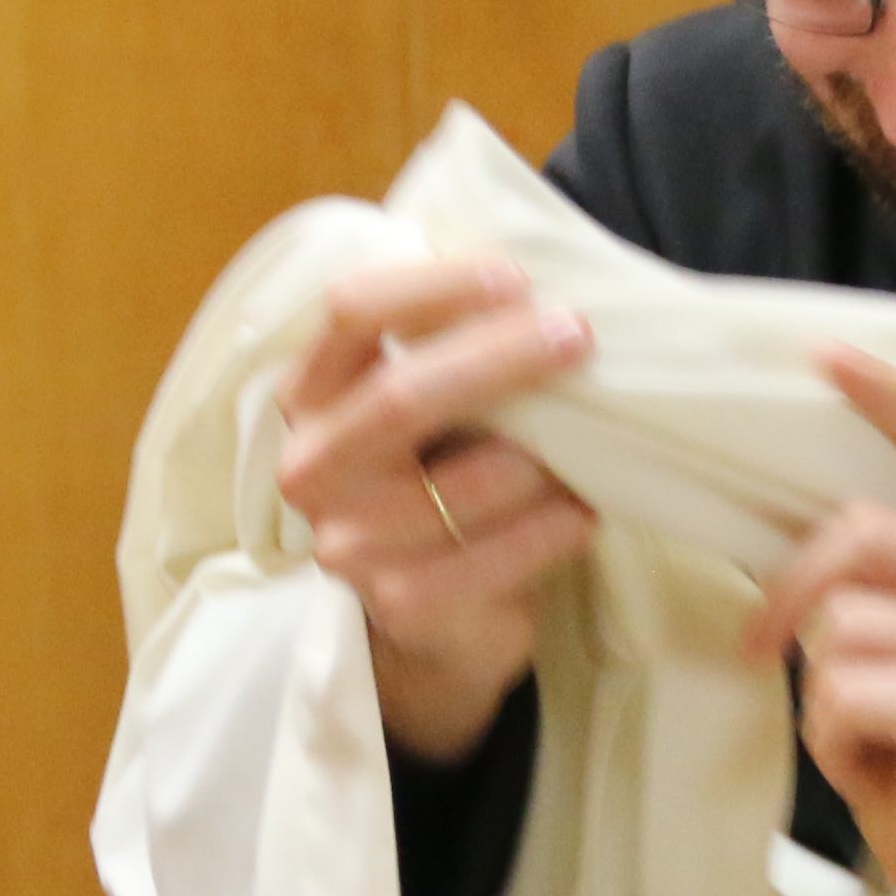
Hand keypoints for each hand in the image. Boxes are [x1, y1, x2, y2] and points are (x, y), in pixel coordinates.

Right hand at [279, 261, 598, 760]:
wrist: (427, 617)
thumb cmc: (435, 478)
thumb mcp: (420, 405)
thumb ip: (443, 345)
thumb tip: (540, 280)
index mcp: (310, 396)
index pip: (350, 312)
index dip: (434, 287)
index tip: (515, 278)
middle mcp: (311, 468)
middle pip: (404, 395)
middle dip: (503, 357)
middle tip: (578, 334)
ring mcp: (351, 545)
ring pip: (478, 478)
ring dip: (551, 456)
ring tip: (585, 448)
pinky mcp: (405, 605)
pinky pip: (511, 549)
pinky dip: (562, 522)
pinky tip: (581, 510)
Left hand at [741, 348, 895, 892]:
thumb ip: (884, 582)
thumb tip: (793, 523)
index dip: (892, 398)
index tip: (826, 358)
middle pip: (860, 532)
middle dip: (791, 594)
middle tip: (759, 650)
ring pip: (839, 623)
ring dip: (821, 693)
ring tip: (870, 739)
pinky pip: (840, 688)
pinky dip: (832, 739)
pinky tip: (883, 770)